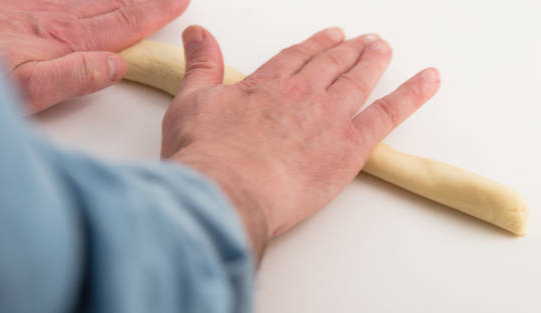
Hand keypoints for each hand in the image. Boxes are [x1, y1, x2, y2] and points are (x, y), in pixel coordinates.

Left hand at [0, 0, 189, 112]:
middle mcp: (55, 18)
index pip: (122, 24)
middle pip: (112, 4)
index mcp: (66, 41)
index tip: (178, 2)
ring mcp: (35, 6)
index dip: (153, 14)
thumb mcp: (29, 90)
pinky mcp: (17, 3)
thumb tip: (118, 65)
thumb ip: (75, 76)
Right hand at [163, 26, 439, 256]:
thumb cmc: (206, 155)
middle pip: (332, 63)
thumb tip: (197, 32)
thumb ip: (201, 65)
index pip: (297, 56)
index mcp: (267, 83)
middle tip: (362, 41)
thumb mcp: (190, 102)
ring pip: (359, 79)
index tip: (329, 38)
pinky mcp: (350, 146)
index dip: (315, 45)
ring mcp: (330, 116)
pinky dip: (413, 93)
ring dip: (373, 60)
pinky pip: (390, 112)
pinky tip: (429, 79)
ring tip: (382, 49)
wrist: (228, 191)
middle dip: (348, 49)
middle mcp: (303, 93)